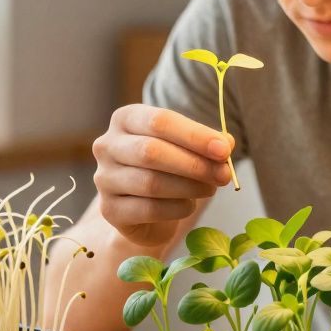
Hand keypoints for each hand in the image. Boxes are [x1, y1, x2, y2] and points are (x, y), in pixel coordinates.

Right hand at [91, 104, 232, 246]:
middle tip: (223, 175)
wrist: (142, 211)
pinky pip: (148, 209)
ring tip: (210, 189)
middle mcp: (107, 145)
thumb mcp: (186, 148)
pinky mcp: (110, 210)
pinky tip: (189, 206)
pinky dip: (176, 208)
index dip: (194, 135)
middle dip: (194, 164)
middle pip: (152, 151)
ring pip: (150, 182)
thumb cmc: (167, 168)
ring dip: (188, 187)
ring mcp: (104, 178)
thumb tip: (225, 145)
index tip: (223, 150)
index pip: (159, 121)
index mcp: (126, 119)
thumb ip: (207, 143)